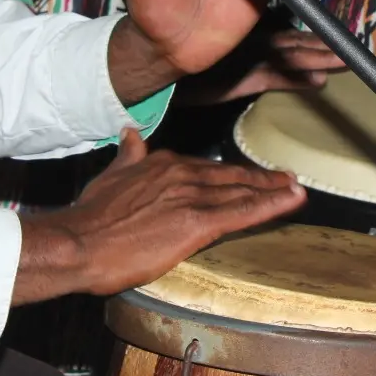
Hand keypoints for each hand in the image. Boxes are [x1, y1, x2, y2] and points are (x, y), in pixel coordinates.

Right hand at [13, 130, 305, 303]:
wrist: (80, 241)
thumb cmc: (91, 216)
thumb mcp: (110, 175)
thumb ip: (128, 156)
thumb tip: (130, 134)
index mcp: (161, 163)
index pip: (206, 167)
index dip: (231, 172)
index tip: (248, 174)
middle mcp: (181, 174)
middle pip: (230, 176)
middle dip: (260, 178)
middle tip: (287, 178)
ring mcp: (191, 196)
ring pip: (241, 192)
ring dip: (272, 190)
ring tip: (295, 189)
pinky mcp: (196, 222)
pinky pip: (242, 212)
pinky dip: (271, 205)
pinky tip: (291, 201)